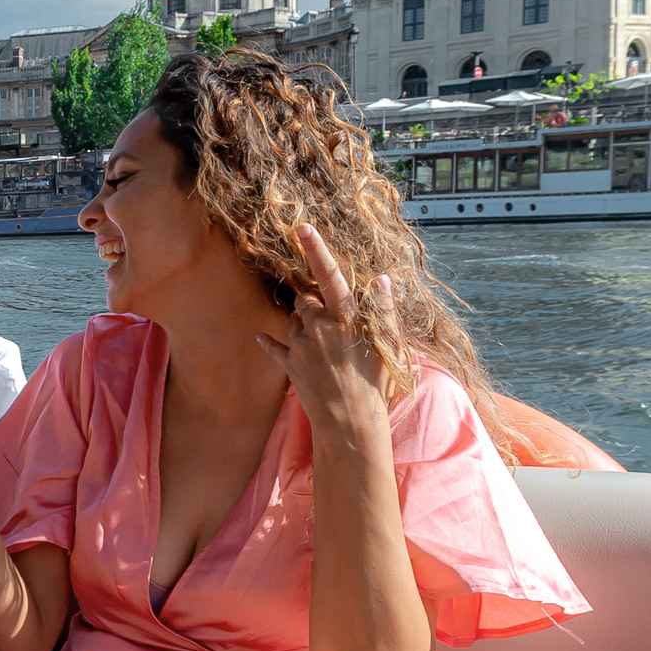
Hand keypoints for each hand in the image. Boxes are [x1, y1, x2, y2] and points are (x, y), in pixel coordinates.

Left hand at [256, 225, 392, 438]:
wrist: (351, 423)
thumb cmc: (376, 383)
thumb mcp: (387, 346)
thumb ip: (384, 311)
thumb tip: (381, 280)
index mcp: (346, 320)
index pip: (331, 277)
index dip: (317, 250)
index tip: (302, 227)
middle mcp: (319, 328)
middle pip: (306, 298)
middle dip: (313, 301)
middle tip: (331, 320)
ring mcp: (301, 346)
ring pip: (294, 319)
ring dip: (303, 322)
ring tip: (323, 344)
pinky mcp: (289, 364)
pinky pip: (274, 344)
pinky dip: (272, 341)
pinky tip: (263, 337)